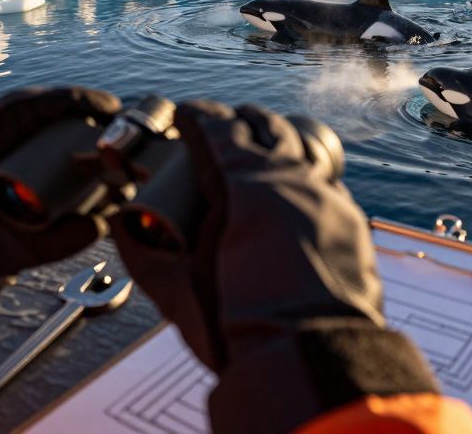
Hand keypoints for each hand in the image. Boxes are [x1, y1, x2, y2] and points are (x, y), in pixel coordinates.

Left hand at [0, 86, 119, 322]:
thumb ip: (53, 243)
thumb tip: (102, 222)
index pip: (18, 111)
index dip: (67, 101)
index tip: (107, 108)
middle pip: (23, 116)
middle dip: (70, 115)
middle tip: (113, 128)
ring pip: (20, 135)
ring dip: (60, 138)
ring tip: (100, 150)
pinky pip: (17, 159)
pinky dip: (48, 163)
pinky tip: (74, 176)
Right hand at [110, 101, 436, 432]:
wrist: (306, 356)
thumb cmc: (240, 324)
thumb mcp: (176, 290)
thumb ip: (142, 254)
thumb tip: (122, 226)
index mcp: (240, 186)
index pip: (216, 129)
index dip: (197, 116)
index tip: (186, 115)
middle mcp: (287, 179)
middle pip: (263, 127)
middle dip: (239, 121)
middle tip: (221, 124)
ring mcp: (324, 195)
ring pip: (300, 146)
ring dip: (276, 139)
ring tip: (261, 145)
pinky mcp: (349, 218)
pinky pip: (326, 180)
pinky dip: (306, 175)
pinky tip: (298, 187)